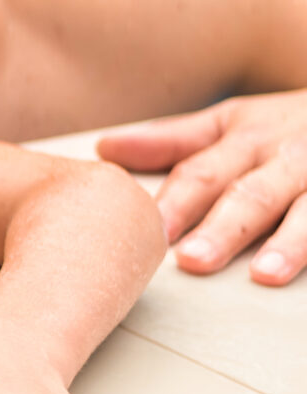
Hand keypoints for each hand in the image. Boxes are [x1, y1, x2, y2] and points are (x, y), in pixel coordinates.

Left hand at [98, 92, 306, 284]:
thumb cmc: (297, 124)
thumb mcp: (238, 120)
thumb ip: (176, 141)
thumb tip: (106, 150)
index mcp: (249, 139)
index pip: (204, 173)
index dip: (176, 202)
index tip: (148, 231)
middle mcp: (290, 159)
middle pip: (253, 195)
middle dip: (224, 228)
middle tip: (191, 261)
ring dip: (290, 244)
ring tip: (265, 274)